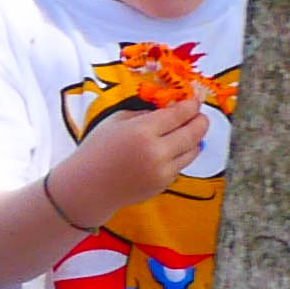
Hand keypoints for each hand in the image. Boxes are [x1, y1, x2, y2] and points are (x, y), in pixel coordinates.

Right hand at [48, 98, 213, 227]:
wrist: (88, 186)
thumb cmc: (97, 150)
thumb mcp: (115, 121)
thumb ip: (144, 114)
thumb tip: (169, 110)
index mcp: (142, 131)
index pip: (178, 114)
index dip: (191, 106)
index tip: (195, 101)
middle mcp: (157, 151)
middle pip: (193, 133)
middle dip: (201, 121)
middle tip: (201, 116)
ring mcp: (163, 171)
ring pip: (192, 151)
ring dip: (195, 139)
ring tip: (189, 132)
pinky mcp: (164, 184)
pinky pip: (180, 165)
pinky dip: (180, 155)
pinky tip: (173, 150)